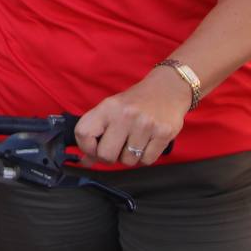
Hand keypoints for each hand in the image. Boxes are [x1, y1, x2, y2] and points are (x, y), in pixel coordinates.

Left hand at [74, 66, 188, 167]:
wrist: (168, 88)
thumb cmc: (135, 102)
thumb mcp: (111, 109)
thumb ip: (96, 132)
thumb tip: (85, 162)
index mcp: (108, 107)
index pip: (83, 133)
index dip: (86, 147)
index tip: (93, 149)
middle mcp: (125, 115)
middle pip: (106, 154)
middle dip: (109, 157)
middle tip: (116, 149)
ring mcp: (145, 125)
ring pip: (128, 161)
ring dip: (129, 157)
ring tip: (133, 143)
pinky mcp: (163, 134)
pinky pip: (146, 161)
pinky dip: (144, 158)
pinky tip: (146, 145)